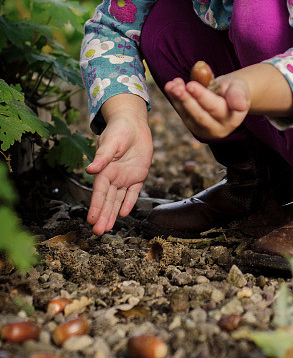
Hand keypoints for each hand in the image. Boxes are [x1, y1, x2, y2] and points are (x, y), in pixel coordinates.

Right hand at [85, 116, 152, 234]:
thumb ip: (102, 157)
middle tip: (98, 233)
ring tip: (106, 229)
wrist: (134, 124)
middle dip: (103, 216)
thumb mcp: (110, 142)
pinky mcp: (138, 175)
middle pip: (107, 200)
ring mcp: (126, 177)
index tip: (91, 220)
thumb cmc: (119, 130)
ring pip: (118, 200)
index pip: (99, 192)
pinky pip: (133, 192)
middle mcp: (114, 176)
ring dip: (112, 214)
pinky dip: (129, 202)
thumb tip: (89, 170)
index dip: (96, 206)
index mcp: (105, 169)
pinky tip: (123, 214)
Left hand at [164, 73, 249, 139]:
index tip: (190, 85)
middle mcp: (219, 129)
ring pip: (188, 116)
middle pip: (200, 116)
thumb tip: (239, 105)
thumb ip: (237, 95)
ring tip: (171, 85)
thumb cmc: (234, 89)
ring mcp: (205, 130)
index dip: (202, 97)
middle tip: (176, 88)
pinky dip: (175, 100)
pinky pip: (183, 114)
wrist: (228, 96)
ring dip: (178, 100)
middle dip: (186, 101)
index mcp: (233, 119)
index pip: (215, 108)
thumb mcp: (239, 88)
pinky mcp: (194, 127)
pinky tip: (170, 87)